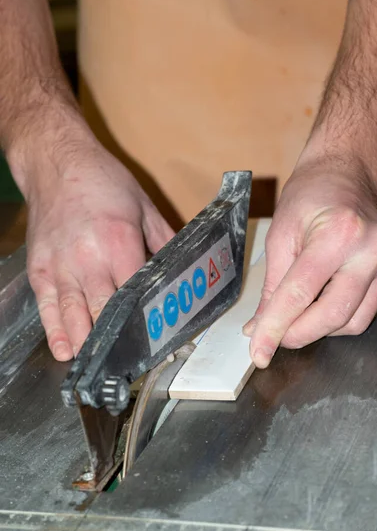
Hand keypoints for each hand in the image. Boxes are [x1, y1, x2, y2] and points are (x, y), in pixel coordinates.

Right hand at [25, 140, 173, 361]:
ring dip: (88, 345)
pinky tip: (65, 350)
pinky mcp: (40, 268)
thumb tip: (183, 266)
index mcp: (120, 244)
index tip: (158, 341)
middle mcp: (89, 260)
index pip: (136, 295)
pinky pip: (47, 306)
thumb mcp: (144, 206)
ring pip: (75, 316)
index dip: (148, 321)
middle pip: (105, 313)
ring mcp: (61, 266)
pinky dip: (56, 331)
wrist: (57, 162)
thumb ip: (165, 241)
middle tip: (132, 365)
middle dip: (119, 341)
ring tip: (100, 368)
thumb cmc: (102, 180)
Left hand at [244, 164, 376, 367]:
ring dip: (318, 328)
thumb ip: (271, 284)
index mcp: (338, 233)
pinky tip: (321, 302)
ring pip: (352, 322)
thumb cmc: (311, 195)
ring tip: (296, 314)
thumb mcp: (281, 233)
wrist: (348, 174)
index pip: (301, 294)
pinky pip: (365, 311)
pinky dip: (338, 316)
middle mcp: (372, 249)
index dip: (275, 328)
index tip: (259, 351)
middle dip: (298, 335)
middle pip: (333, 315)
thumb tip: (260, 327)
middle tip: (273, 338)